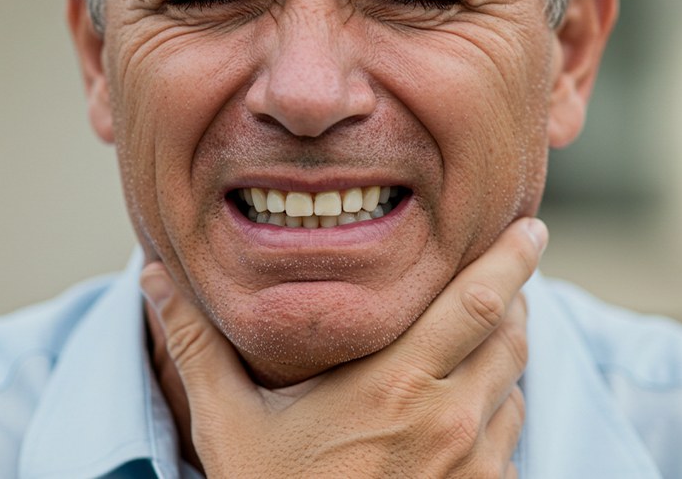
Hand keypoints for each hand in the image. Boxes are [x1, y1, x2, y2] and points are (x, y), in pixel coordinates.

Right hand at [140, 217, 546, 477]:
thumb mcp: (229, 423)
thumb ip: (198, 345)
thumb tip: (153, 277)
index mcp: (394, 384)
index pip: (477, 303)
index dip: (510, 259)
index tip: (528, 227)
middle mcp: (448, 420)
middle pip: (511, 334)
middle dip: (515, 295)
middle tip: (507, 269)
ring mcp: (474, 465)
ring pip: (515, 383)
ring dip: (506, 352)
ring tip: (483, 333)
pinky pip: (513, 436)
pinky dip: (500, 407)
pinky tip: (467, 407)